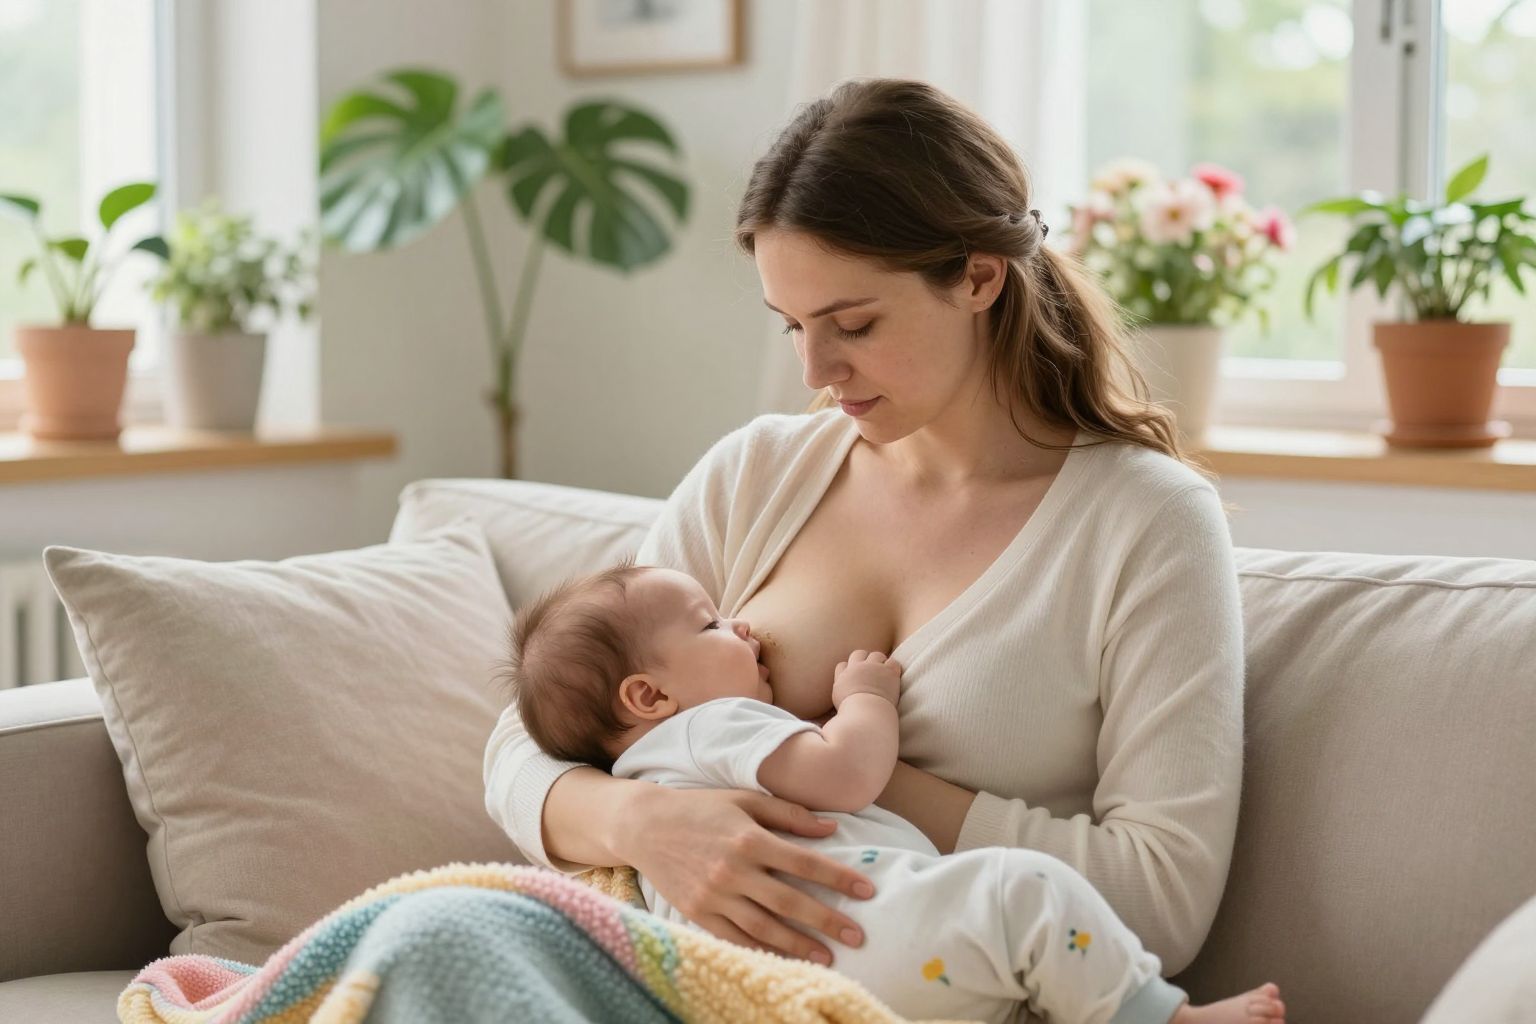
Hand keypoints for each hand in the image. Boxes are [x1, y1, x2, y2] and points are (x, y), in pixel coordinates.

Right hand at [620, 784, 875, 964]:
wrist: (645, 826)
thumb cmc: (701, 808)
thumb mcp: (745, 800)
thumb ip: (789, 814)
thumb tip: (831, 828)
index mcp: (749, 838)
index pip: (805, 863)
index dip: (838, 878)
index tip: (867, 890)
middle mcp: (733, 870)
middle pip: (790, 902)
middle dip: (827, 920)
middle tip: (858, 935)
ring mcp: (714, 896)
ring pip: (764, 928)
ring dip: (799, 944)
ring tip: (828, 956)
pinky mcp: (698, 913)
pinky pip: (735, 938)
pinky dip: (762, 951)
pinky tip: (785, 958)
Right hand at [831, 650, 901, 708]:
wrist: (866, 714)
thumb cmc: (852, 714)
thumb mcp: (838, 704)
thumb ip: (840, 694)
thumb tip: (839, 697)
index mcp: (843, 677)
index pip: (842, 665)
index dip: (848, 669)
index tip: (854, 678)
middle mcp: (856, 668)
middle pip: (858, 654)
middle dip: (864, 660)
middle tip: (871, 671)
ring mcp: (873, 667)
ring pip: (876, 655)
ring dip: (880, 662)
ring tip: (884, 673)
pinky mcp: (888, 671)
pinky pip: (892, 661)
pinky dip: (893, 667)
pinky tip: (894, 676)